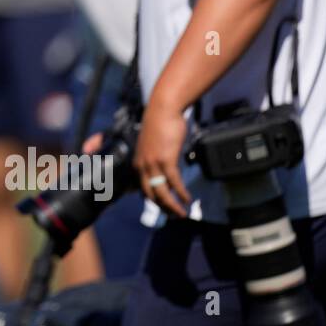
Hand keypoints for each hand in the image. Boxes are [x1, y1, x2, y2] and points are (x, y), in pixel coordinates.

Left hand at [135, 99, 192, 217]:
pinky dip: (181, 193)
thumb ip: (155, 160)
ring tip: (182, 213)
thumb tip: (165, 172)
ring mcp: (153, 164)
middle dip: (163, 208)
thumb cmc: (159, 125)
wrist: (163, 110)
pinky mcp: (165, 161)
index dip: (154, 201)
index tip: (163, 208)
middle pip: (151, 195)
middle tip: (174, 215)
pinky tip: (187, 199)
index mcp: (138, 163)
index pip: (143, 189)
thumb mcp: (153, 146)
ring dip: (173, 206)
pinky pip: (174, 183)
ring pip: (162, 193)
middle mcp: (142, 166)